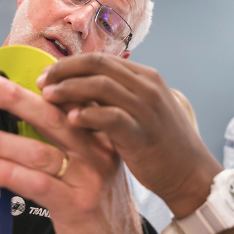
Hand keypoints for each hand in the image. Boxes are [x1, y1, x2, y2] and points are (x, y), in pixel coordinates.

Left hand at [0, 71, 142, 233]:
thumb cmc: (92, 196)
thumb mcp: (86, 159)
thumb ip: (60, 135)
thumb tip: (13, 110)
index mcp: (97, 132)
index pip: (64, 101)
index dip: (31, 85)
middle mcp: (96, 150)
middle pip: (51, 117)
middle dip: (13, 99)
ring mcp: (88, 177)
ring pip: (39, 152)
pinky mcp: (76, 205)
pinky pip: (38, 184)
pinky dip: (9, 174)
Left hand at [38, 54, 220, 218]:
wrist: (191, 174)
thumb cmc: (162, 146)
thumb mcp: (141, 112)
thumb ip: (115, 98)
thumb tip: (77, 90)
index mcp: (146, 78)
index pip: (101, 59)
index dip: (70, 64)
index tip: (48, 75)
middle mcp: (148, 87)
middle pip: (98, 65)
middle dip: (64, 71)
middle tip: (42, 83)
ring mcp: (147, 109)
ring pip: (101, 85)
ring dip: (69, 89)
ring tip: (48, 98)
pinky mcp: (143, 133)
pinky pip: (111, 116)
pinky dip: (88, 114)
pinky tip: (70, 120)